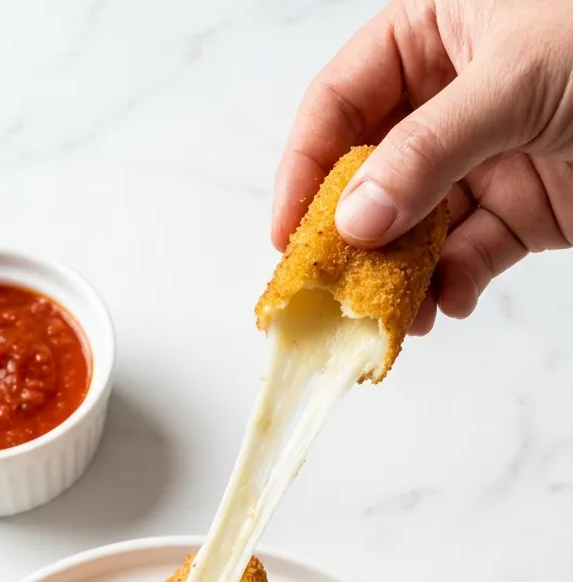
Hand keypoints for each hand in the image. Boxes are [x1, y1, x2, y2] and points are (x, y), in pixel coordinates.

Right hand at [273, 0, 572, 329]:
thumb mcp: (513, 81)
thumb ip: (428, 150)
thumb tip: (355, 217)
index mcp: (432, 33)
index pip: (341, 102)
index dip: (306, 168)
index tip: (289, 236)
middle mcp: (449, 98)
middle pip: (371, 176)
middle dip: (352, 238)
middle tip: (330, 293)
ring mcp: (485, 158)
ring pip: (417, 228)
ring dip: (400, 277)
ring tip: (392, 317)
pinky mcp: (523, 211)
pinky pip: (469, 256)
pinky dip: (455, 286)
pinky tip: (448, 306)